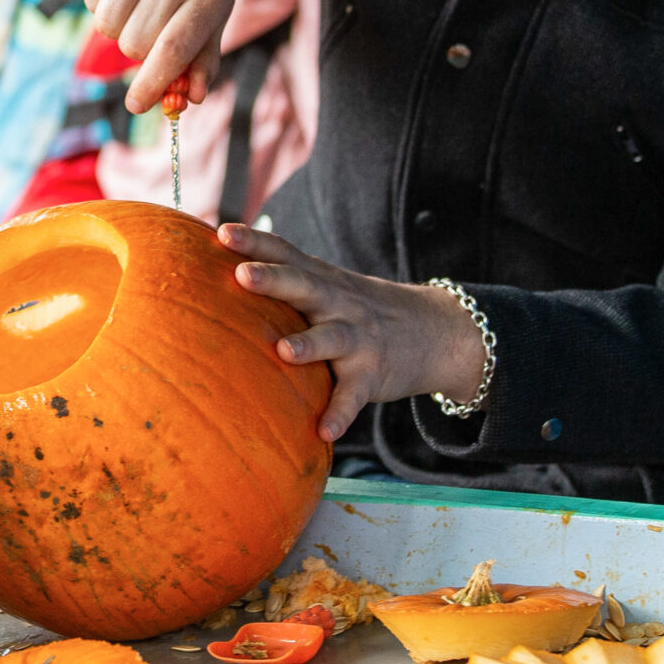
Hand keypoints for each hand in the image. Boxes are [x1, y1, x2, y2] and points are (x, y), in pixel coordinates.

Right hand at [80, 0, 233, 113]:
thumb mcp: (212, 13)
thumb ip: (202, 59)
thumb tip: (189, 98)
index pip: (174, 47)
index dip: (153, 83)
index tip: (136, 105)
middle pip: (135, 44)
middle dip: (138, 46)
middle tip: (150, 24)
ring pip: (107, 26)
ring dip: (118, 25)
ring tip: (136, 1)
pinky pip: (90, 1)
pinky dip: (102, 1)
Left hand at [218, 224, 485, 441]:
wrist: (440, 332)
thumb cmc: (362, 310)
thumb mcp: (332, 286)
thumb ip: (289, 280)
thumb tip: (224, 276)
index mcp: (323, 280)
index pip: (287, 253)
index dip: (256, 241)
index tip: (223, 231)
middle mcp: (339, 304)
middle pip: (305, 286)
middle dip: (274, 279)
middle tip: (242, 275)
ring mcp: (359, 339)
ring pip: (332, 338)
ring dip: (309, 344)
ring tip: (284, 351)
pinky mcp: (373, 375)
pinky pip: (353, 396)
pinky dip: (340, 413)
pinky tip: (324, 431)